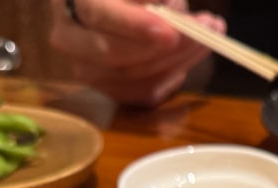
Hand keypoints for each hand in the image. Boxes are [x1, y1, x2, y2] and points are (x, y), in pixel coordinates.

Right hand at [48, 0, 225, 106]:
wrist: (114, 8)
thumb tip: (172, 9)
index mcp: (72, 1)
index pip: (99, 16)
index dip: (134, 25)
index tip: (169, 30)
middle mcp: (68, 39)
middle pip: (115, 53)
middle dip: (165, 46)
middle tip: (203, 30)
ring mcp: (86, 69)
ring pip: (132, 76)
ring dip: (178, 58)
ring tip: (209, 34)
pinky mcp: (109, 89)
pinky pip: (143, 90)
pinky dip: (174, 73)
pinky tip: (193, 53)